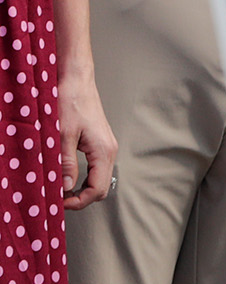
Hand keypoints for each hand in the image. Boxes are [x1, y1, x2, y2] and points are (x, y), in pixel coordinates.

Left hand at [59, 68, 116, 210]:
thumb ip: (65, 164)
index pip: (97, 189)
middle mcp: (109, 151)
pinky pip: (96, 169)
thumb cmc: (70, 102)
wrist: (76, 81)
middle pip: (101, 188)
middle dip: (81, 198)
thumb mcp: (63, 135)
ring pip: (99, 179)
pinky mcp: (99, 143)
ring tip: (60, 189)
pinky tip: (67, 176)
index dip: (78, 202)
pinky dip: (83, 178)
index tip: (58, 203)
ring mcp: (106, 147)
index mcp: (104, 151)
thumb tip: (65, 188)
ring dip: (81, 189)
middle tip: (58, 199)